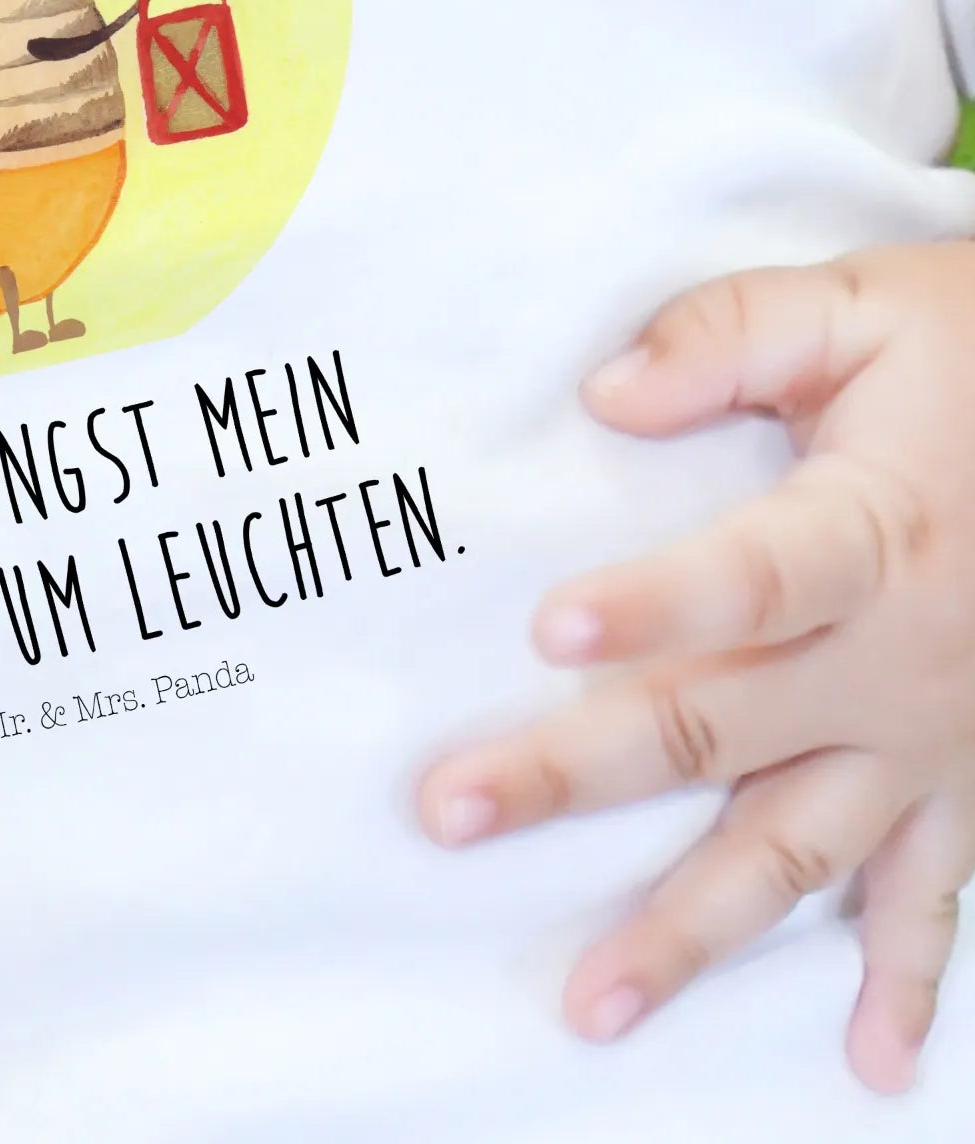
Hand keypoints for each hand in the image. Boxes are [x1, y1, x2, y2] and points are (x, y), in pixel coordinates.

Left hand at [417, 245, 974, 1093]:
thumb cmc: (969, 351)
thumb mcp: (860, 307)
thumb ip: (729, 335)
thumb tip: (605, 394)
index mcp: (874, 532)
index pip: (751, 578)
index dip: (656, 605)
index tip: (549, 629)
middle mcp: (901, 658)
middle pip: (723, 728)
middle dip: (576, 774)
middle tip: (450, 814)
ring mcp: (934, 736)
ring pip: (802, 850)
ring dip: (695, 929)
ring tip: (596, 1003)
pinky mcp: (966, 775)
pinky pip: (936, 893)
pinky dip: (904, 982)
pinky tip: (866, 1066)